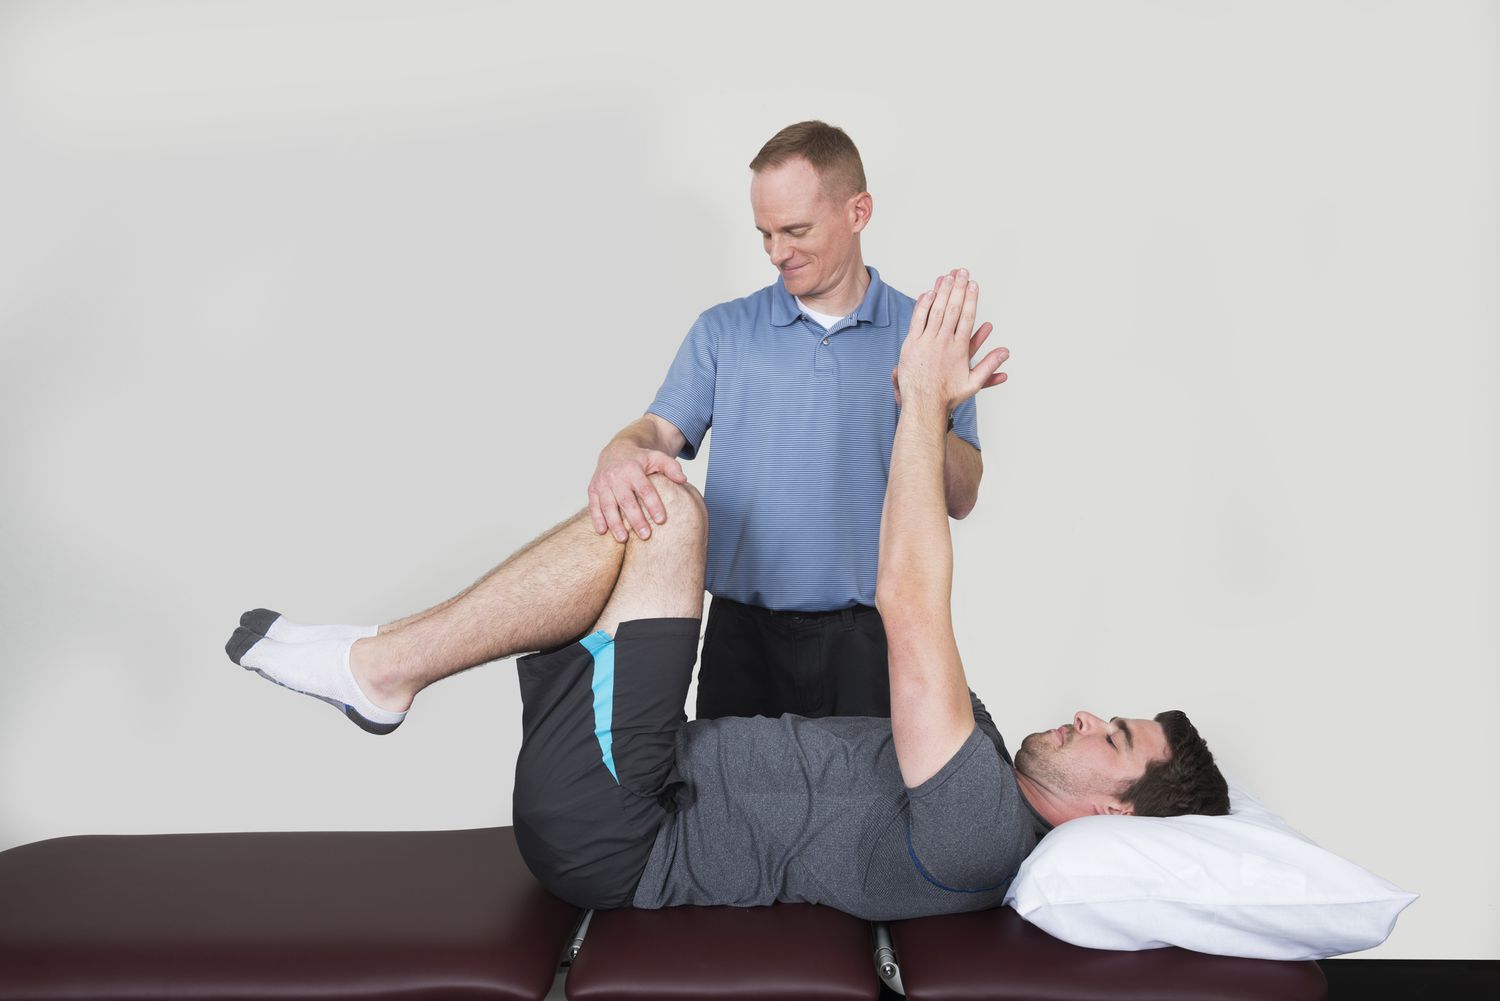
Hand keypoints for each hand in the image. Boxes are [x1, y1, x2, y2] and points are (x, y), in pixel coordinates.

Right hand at [587, 442, 686, 541]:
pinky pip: (594, 505)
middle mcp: (616, 476)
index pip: (645, 489)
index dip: (653, 505)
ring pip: (608, 505)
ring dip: (614, 523)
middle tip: (645, 535)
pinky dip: (597, 519)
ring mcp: (602, 483)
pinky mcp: (592, 489)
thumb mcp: (657, 457)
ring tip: (623, 539)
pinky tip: (603, 532)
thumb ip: (671, 467)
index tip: (662, 520)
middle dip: (635, 519)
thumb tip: (683, 480)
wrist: (616, 450)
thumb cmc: (640, 458)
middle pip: (626, 501)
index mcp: (633, 468)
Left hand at [895, 268, 1007, 412]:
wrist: (922, 405)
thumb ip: (990, 365)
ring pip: (935, 311)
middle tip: (962, 272)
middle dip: (958, 288)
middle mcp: (942, 343)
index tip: (974, 284)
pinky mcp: (910, 345)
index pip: (966, 317)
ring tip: (947, 276)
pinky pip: (917, 320)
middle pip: (952, 309)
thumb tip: (1005, 352)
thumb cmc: (947, 396)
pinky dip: (923, 305)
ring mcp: (926, 342)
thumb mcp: (974, 383)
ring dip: (941, 291)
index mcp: (958, 349)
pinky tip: (928, 292)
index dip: (970, 299)